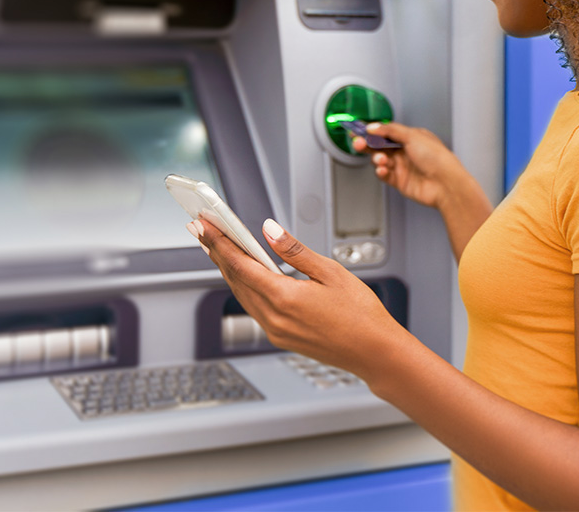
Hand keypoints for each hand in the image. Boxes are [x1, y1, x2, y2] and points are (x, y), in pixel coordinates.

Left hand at [187, 217, 408, 379]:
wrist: (376, 353)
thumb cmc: (361, 314)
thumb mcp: (331, 271)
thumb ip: (295, 250)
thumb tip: (269, 230)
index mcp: (285, 299)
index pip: (240, 265)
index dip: (220, 242)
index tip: (206, 225)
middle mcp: (274, 319)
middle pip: (235, 280)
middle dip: (217, 253)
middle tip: (203, 230)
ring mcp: (276, 331)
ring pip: (242, 295)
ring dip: (228, 270)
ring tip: (218, 248)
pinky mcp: (282, 338)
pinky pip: (254, 308)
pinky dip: (244, 287)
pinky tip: (245, 275)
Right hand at [351, 122, 465, 210]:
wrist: (445, 184)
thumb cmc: (437, 158)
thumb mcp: (412, 136)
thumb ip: (390, 130)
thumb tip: (373, 127)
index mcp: (411, 137)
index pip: (386, 132)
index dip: (372, 131)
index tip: (358, 130)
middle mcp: (406, 151)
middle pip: (380, 146)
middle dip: (368, 144)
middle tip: (358, 143)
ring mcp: (403, 166)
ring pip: (381, 160)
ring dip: (377, 159)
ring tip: (381, 160)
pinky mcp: (400, 181)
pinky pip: (384, 175)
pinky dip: (381, 171)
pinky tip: (383, 170)